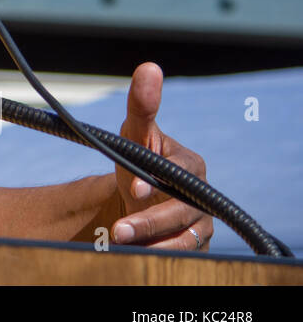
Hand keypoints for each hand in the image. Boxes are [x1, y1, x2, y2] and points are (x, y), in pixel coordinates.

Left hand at [110, 62, 212, 250]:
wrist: (133, 198)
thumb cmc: (135, 159)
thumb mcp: (133, 134)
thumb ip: (141, 106)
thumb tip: (149, 67)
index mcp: (190, 165)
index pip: (179, 175)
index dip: (155, 182)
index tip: (132, 189)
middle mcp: (202, 194)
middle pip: (181, 212)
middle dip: (149, 222)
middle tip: (119, 231)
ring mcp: (201, 221)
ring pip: (183, 238)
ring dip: (151, 242)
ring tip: (121, 242)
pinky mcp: (195, 244)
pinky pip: (182, 253)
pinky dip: (158, 253)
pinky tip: (135, 251)